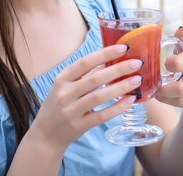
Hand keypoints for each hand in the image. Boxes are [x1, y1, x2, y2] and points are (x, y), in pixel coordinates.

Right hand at [29, 44, 143, 152]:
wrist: (45, 135)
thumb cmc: (58, 106)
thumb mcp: (65, 87)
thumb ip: (84, 75)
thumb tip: (110, 60)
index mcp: (61, 79)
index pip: (84, 62)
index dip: (104, 54)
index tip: (123, 48)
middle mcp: (65, 94)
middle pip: (95, 79)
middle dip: (118, 69)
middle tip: (137, 63)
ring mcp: (71, 111)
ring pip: (99, 97)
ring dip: (121, 87)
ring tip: (137, 80)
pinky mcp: (79, 126)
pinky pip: (102, 116)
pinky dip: (117, 108)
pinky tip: (130, 100)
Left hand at [154, 27, 182, 108]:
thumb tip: (180, 30)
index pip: (181, 63)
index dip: (168, 64)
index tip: (164, 63)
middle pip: (181, 89)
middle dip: (164, 88)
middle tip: (155, 83)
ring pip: (181, 99)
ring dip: (165, 96)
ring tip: (156, 90)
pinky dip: (170, 101)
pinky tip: (163, 95)